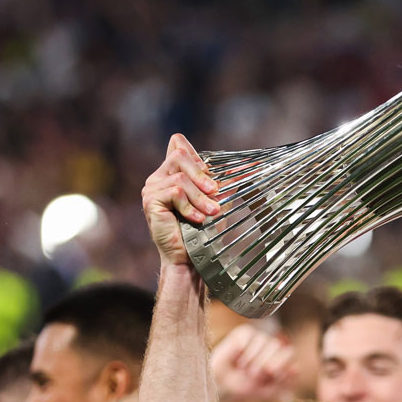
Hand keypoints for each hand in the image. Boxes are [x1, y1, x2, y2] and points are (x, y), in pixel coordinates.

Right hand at [142, 133, 220, 265]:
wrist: (193, 256)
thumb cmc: (204, 230)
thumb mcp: (219, 199)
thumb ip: (228, 180)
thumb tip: (250, 165)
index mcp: (173, 172)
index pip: (178, 144)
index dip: (197, 155)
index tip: (213, 175)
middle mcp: (159, 177)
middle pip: (180, 155)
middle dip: (202, 174)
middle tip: (215, 193)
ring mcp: (152, 188)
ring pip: (180, 177)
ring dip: (200, 196)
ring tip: (211, 212)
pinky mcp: (150, 201)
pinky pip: (174, 192)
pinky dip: (189, 206)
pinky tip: (197, 219)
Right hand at [210, 325, 293, 401]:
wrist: (222, 385)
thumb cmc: (246, 387)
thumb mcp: (267, 390)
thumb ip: (285, 381)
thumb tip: (297, 368)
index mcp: (281, 358)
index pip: (289, 352)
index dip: (279, 364)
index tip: (268, 376)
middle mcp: (272, 346)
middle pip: (278, 346)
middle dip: (266, 363)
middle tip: (255, 375)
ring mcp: (259, 338)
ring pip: (266, 341)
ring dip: (254, 360)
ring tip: (244, 369)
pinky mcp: (245, 332)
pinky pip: (250, 338)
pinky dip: (244, 353)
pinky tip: (237, 360)